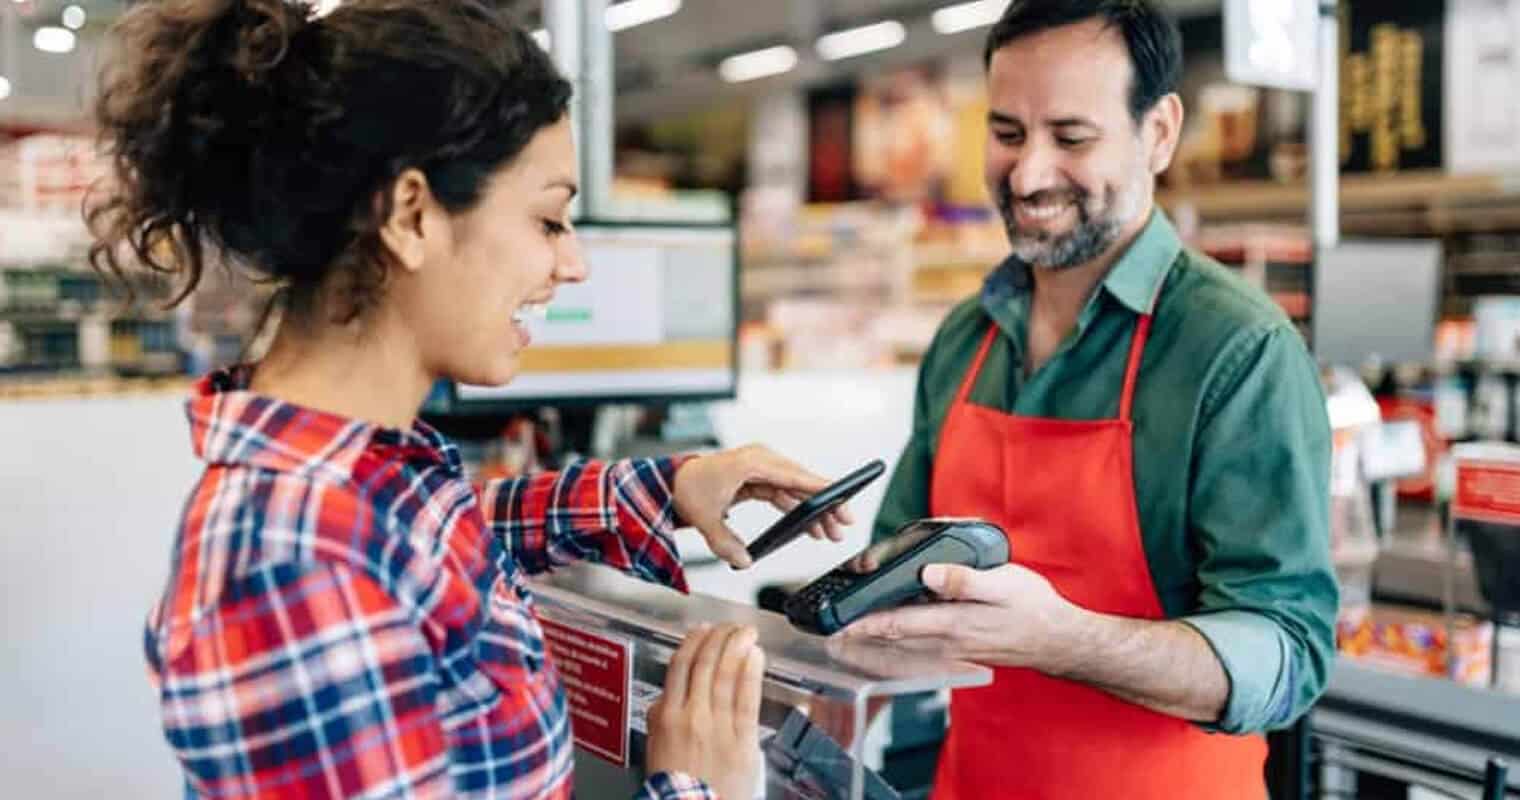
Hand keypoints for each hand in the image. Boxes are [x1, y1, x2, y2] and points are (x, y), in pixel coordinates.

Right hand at [646, 624, 765, 799]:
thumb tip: (666, 698)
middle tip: (729, 625)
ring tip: (745, 632)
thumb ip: (660, 718)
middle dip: (719, 639)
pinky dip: (751, 674)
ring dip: (736, 648)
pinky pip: (746, 700)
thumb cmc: (673, 788)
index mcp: (667, 716)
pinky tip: (756, 657)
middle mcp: (691, 716)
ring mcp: (717, 726)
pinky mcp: (741, 741)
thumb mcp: (655, 746)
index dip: (693, 642)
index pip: (679, 666)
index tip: (702, 630)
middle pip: (704, 664)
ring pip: (725, 676)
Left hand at [673, 445, 854, 568]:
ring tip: (830, 533)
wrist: (672, 481)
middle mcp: (760, 460)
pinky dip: (798, 510)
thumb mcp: (704, 517)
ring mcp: (761, 468)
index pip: (792, 476)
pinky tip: (811, 527)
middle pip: (800, 482)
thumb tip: (744, 560)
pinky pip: (785, 494)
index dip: (818, 488)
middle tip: (844, 523)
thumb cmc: (687, 488)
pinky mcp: (760, 478)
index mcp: (750, 462)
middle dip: (824, 504)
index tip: (840, 496)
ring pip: (796, 490)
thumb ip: (724, 542)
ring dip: (813, 510)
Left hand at [839, 563, 1086, 673]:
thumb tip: (927, 575)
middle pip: (894, 636)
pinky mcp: (963, 647)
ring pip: (906, 641)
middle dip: (862, 631)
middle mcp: (947, 640)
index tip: (837, 626)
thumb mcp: (1002, 585)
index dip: (863, 624)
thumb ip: (963, 580)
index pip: (896, 624)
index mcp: (952, 623)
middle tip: (833, 628)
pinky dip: (903, 635)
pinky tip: (896, 627)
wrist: (1059, 641)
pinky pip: (922, 642)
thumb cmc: (1034, 611)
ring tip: (853, 627)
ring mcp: (954, 647)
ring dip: (879, 634)